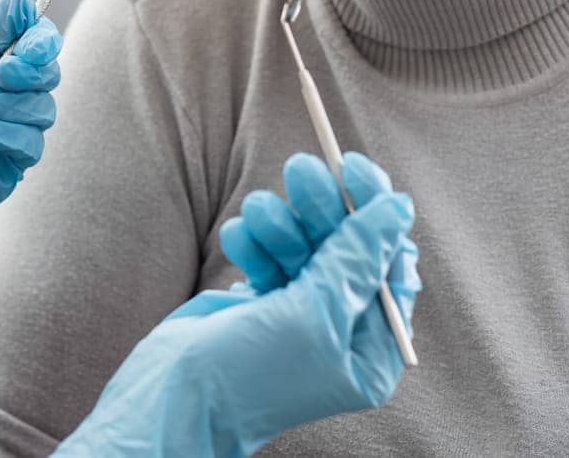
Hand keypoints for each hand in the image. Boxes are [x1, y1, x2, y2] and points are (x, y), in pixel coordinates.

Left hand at [0, 0, 61, 282]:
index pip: (32, 45)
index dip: (40, 41)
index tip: (31, 43)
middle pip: (45, 76)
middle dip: (32, 71)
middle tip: (5, 73)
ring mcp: (1, 134)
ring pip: (42, 112)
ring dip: (20, 104)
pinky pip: (29, 149)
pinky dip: (13, 135)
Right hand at [55, 154, 417, 457]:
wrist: (171, 400)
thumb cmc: (248, 375)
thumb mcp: (313, 314)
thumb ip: (355, 258)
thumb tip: (398, 210)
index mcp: (370, 349)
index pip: (390, 265)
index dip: (376, 213)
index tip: (355, 168)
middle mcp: (339, 330)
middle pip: (345, 248)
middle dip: (323, 209)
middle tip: (302, 170)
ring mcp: (297, 314)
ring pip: (302, 243)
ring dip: (281, 222)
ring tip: (258, 216)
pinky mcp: (259, 302)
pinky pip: (267, 254)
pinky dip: (253, 240)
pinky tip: (238, 237)